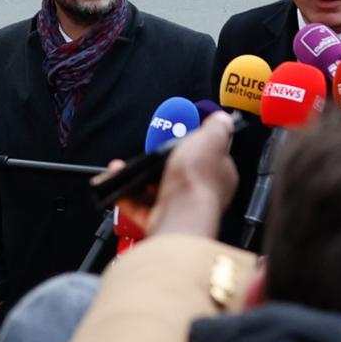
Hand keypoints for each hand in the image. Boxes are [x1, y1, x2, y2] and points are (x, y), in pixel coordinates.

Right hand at [92, 113, 237, 242]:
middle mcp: (201, 194)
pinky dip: (126, 196)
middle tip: (146, 153)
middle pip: (178, 173)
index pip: (208, 157)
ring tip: (123, 167)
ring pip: (155, 190)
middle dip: (157, 163)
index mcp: (219, 174)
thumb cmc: (196, 178)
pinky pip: (139, 207)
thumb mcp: (211, 138)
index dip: (193, 146)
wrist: (178, 213)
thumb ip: (217, 127)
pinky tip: (119, 185)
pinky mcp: (160, 221)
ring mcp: (180, 209)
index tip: (178, 140)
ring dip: (136, 177)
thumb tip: (222, 120)